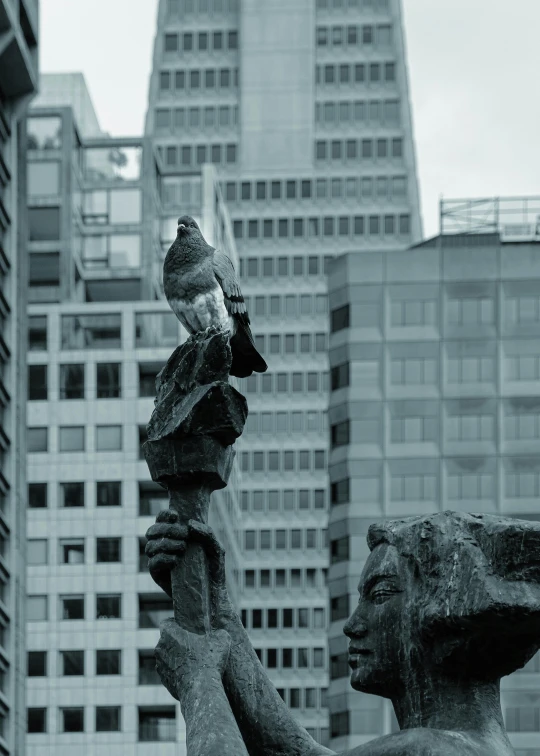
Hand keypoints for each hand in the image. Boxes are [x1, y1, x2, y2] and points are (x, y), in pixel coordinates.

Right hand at [145, 511, 236, 628]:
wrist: (214, 595)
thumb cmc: (214, 570)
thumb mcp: (216, 549)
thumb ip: (207, 533)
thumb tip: (189, 524)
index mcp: (175, 536)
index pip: (162, 520)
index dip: (164, 515)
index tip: (176, 515)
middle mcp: (164, 546)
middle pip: (152, 531)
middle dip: (165, 529)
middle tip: (183, 534)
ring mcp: (160, 561)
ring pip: (150, 546)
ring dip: (166, 543)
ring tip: (183, 548)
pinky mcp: (158, 576)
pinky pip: (152, 564)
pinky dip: (163, 558)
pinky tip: (176, 560)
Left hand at [156, 618, 230, 700]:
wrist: (201, 690)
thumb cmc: (209, 661)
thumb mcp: (221, 639)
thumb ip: (218, 633)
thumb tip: (220, 634)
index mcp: (169, 634)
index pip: (167, 622)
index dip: (176, 623)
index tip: (187, 628)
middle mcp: (160, 649)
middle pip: (168, 640)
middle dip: (179, 642)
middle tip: (195, 644)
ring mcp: (160, 667)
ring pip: (168, 657)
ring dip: (178, 658)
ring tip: (195, 661)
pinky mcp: (164, 682)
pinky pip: (171, 672)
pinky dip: (179, 672)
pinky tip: (193, 674)